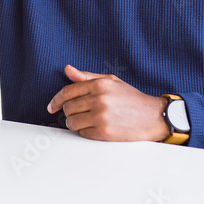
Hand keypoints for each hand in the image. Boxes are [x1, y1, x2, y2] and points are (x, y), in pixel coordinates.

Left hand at [46, 64, 169, 141]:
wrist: (152, 116)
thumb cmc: (131, 98)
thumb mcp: (111, 81)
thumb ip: (87, 77)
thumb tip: (68, 69)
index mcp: (99, 84)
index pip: (68, 91)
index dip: (56, 100)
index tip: (51, 106)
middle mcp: (99, 99)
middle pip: (68, 108)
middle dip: (69, 112)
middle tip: (78, 113)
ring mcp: (101, 116)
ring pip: (72, 122)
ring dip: (75, 123)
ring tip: (86, 120)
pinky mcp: (104, 132)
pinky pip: (82, 133)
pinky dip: (85, 132)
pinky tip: (95, 127)